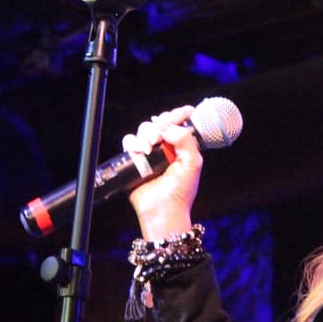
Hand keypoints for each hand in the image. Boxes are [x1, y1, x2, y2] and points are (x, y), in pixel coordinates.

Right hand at [123, 105, 203, 238]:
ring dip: (145, 135)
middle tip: (159, 139)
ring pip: (143, 130)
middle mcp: (165, 148)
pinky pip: (129, 142)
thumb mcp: (193, 163)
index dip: (180, 115)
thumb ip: (184, 140)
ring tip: (149, 149)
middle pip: (158, 123)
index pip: (179, 124)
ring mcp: (149, 154)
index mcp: (181, 147)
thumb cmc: (181, 191)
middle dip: (159, 126)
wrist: (163, 210)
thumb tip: (165, 125)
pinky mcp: (134, 161)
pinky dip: (133, 143)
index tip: (185, 110)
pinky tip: (140, 153)